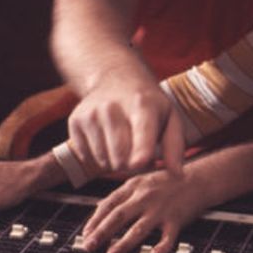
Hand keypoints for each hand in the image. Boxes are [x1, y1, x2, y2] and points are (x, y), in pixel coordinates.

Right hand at [68, 74, 184, 176]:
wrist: (115, 78)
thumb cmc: (148, 104)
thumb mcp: (170, 117)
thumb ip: (175, 146)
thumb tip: (177, 174)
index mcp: (143, 105)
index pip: (141, 132)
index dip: (141, 151)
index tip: (140, 162)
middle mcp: (113, 107)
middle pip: (121, 157)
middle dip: (133, 165)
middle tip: (139, 152)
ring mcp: (91, 114)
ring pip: (104, 160)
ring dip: (116, 162)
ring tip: (123, 144)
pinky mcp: (75, 121)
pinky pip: (88, 157)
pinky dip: (100, 157)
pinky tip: (107, 141)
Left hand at [80, 169, 204, 252]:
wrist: (198, 178)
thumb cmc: (169, 181)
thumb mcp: (142, 180)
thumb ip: (122, 194)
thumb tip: (99, 207)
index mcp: (134, 186)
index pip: (109, 204)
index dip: (95, 220)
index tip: (86, 234)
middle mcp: (145, 197)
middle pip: (119, 216)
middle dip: (101, 232)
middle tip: (89, 246)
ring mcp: (160, 209)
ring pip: (138, 228)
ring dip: (123, 243)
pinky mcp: (176, 219)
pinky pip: (168, 236)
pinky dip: (162, 246)